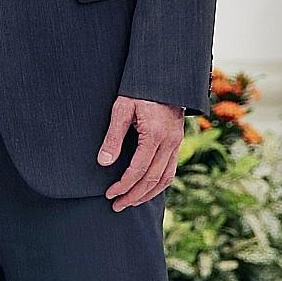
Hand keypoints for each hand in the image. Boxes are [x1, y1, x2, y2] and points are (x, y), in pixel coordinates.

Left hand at [98, 96, 184, 211]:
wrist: (164, 75)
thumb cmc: (139, 89)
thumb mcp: (121, 108)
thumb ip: (113, 137)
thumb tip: (103, 163)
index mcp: (155, 135)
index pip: (138, 170)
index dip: (123, 185)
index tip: (110, 194)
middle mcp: (169, 142)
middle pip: (152, 179)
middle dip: (134, 195)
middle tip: (117, 205)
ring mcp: (176, 142)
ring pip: (165, 178)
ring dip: (148, 194)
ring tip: (131, 202)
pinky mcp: (178, 140)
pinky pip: (171, 169)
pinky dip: (159, 183)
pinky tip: (148, 188)